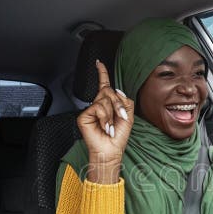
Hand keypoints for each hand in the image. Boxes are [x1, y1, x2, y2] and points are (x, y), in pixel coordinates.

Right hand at [76, 60, 134, 182]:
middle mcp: (98, 105)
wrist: (111, 150)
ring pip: (104, 99)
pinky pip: (98, 107)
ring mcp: (90, 110)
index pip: (104, 85)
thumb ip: (125, 100)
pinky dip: (105, 117)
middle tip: (122, 117)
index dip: (102, 73)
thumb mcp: (128, 116)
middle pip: (108, 91)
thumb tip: (115, 90)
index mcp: (108, 104)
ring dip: (112, 113)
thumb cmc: (118, 137)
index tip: (98, 63)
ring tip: (110, 126)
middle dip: (118, 104)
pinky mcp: (84, 115)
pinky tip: (104, 127)